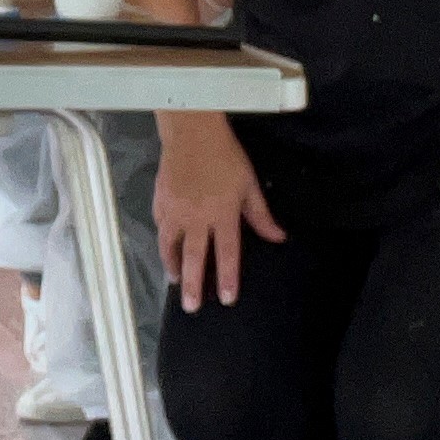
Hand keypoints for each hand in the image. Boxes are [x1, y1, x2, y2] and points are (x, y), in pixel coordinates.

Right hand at [154, 115, 281, 305]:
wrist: (192, 132)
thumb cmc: (225, 156)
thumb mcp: (249, 184)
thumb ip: (261, 215)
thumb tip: (279, 237)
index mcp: (222, 214)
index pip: (226, 254)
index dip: (227, 278)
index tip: (226, 299)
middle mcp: (197, 218)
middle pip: (194, 258)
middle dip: (193, 285)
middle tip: (191, 307)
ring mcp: (175, 211)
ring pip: (170, 246)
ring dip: (173, 266)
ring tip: (175, 281)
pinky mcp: (160, 202)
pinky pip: (161, 228)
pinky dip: (163, 242)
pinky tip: (166, 249)